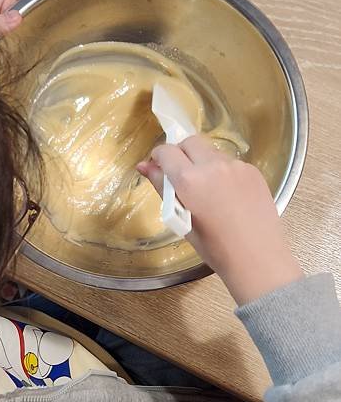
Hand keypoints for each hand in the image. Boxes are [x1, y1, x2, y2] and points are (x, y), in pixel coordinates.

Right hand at [138, 135, 303, 304]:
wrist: (258, 259)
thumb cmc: (215, 248)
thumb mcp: (182, 221)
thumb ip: (163, 189)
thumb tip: (144, 167)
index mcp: (190, 180)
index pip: (166, 151)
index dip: (158, 158)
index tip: (159, 170)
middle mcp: (213, 165)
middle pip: (190, 142)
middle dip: (180, 154)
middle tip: (180, 177)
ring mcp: (236, 166)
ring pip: (211, 151)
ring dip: (202, 162)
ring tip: (207, 191)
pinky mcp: (253, 171)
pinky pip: (230, 162)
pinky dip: (222, 171)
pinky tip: (226, 196)